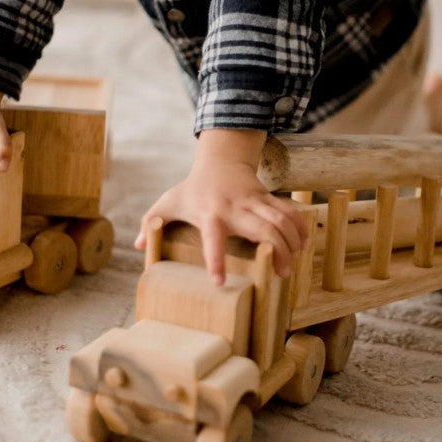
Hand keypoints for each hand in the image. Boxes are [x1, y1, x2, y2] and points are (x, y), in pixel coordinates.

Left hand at [135, 129, 307, 284]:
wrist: (220, 159)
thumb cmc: (192, 187)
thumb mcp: (168, 201)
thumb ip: (151, 221)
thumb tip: (137, 246)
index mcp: (210, 214)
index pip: (212, 239)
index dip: (215, 260)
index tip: (219, 282)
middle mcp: (235, 207)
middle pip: (262, 229)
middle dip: (276, 251)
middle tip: (281, 274)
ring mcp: (255, 201)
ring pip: (280, 220)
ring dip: (291, 243)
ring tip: (293, 265)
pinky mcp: (268, 198)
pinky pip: (289, 211)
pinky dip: (299, 227)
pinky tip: (304, 244)